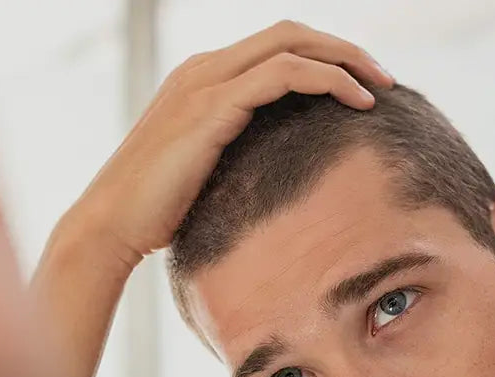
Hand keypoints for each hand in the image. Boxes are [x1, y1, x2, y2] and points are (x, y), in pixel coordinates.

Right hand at [64, 20, 394, 266]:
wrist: (109, 226)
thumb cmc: (154, 213)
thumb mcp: (203, 172)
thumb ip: (235, 154)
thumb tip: (280, 173)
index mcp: (201, 79)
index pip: (275, 45)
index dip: (324, 56)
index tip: (361, 85)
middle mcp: (202, 69)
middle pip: (290, 32)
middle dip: (343, 48)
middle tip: (384, 77)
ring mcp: (205, 84)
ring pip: (292, 43)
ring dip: (345, 59)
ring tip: (381, 88)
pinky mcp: (212, 108)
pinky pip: (284, 74)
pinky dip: (328, 80)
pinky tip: (357, 104)